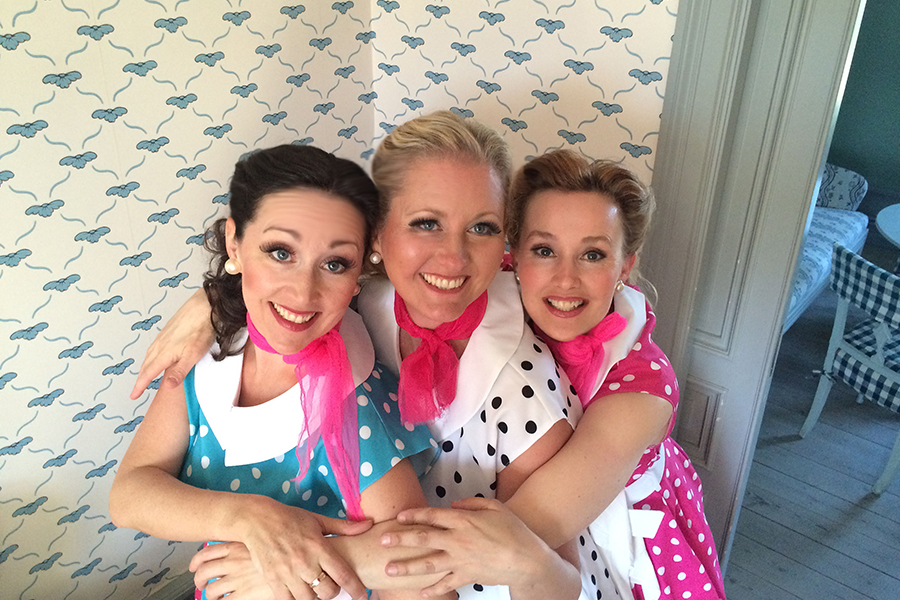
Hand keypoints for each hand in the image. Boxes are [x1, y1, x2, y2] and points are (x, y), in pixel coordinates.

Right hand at [130, 289, 213, 398]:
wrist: (205, 306)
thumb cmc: (201, 328)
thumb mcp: (193, 355)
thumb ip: (179, 371)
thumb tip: (168, 386)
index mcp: (164, 353)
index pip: (148, 373)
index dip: (140, 386)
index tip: (133, 395)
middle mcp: (160, 344)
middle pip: (146, 365)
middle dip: (141, 378)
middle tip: (137, 389)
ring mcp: (163, 336)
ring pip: (150, 355)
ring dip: (145, 366)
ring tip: (145, 375)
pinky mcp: (168, 330)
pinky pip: (155, 346)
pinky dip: (152, 355)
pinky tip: (158, 355)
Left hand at [191, 542, 294, 599]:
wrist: (300, 565)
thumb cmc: (289, 548)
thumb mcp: (271, 538)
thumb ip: (259, 540)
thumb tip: (254, 540)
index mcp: (239, 546)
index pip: (209, 551)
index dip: (197, 560)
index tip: (194, 565)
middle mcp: (234, 561)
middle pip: (204, 570)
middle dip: (198, 578)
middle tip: (199, 582)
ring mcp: (237, 579)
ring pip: (210, 589)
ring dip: (206, 594)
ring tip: (209, 596)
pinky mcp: (243, 595)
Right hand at [233, 499, 372, 599]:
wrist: (257, 519)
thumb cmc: (290, 518)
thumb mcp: (317, 520)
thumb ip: (343, 526)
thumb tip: (368, 525)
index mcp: (319, 546)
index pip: (343, 574)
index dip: (356, 589)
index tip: (362, 596)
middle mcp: (305, 562)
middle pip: (328, 591)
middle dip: (334, 592)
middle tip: (332, 585)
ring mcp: (288, 572)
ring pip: (309, 599)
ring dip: (316, 597)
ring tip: (315, 588)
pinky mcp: (273, 579)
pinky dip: (296, 599)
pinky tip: (299, 592)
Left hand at [380, 497, 559, 596]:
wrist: (527, 559)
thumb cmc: (513, 530)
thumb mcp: (494, 507)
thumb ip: (472, 503)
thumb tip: (453, 504)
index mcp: (463, 520)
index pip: (432, 516)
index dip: (414, 515)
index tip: (399, 517)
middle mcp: (457, 540)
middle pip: (423, 539)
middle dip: (400, 539)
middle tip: (382, 540)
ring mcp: (460, 561)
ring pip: (428, 564)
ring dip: (407, 567)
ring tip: (390, 569)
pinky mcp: (466, 577)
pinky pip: (445, 584)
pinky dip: (433, 590)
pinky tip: (421, 593)